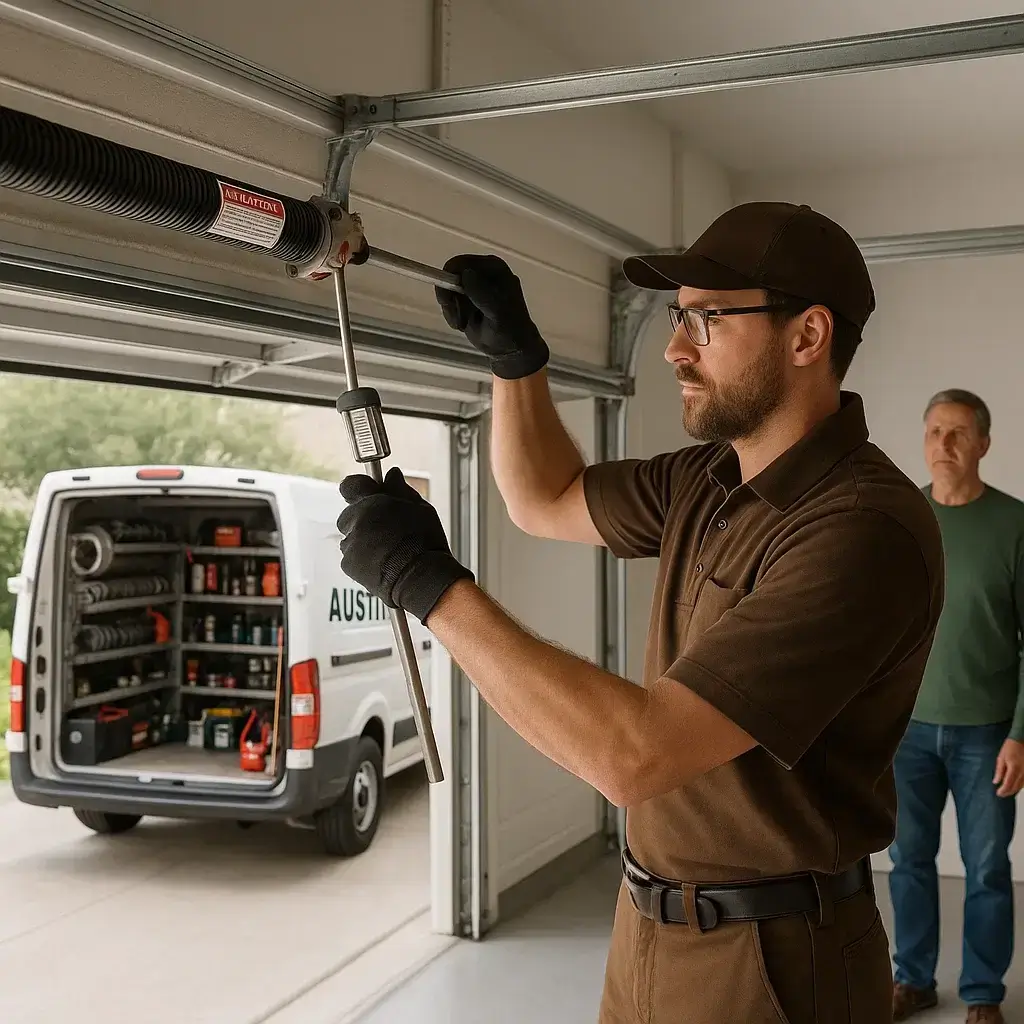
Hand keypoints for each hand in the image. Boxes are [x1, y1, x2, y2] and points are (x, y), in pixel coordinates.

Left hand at [337, 467, 474, 622]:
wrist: (421, 578)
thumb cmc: (425, 543)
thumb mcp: (420, 508)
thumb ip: (400, 489)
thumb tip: (392, 475)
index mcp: (373, 501)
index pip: (351, 485)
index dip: (360, 489)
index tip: (368, 493)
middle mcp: (357, 520)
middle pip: (349, 513)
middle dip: (362, 518)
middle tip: (384, 527)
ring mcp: (351, 543)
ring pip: (351, 536)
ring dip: (362, 539)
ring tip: (387, 549)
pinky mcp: (348, 564)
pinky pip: (351, 556)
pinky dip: (362, 558)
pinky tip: (383, 562)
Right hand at [435, 254, 548, 379]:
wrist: (509, 348)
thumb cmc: (509, 329)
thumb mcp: (498, 311)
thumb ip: (483, 293)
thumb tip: (466, 274)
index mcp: (494, 268)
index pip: (461, 263)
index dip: (449, 279)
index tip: (447, 300)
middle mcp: (482, 273)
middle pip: (450, 275)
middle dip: (449, 298)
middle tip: (456, 318)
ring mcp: (472, 286)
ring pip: (447, 290)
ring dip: (451, 310)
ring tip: (462, 324)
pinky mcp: (465, 299)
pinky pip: (448, 302)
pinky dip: (451, 315)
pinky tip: (463, 324)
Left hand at [993, 737, 1023, 796]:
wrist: (1022, 740)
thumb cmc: (1010, 747)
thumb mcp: (1001, 757)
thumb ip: (999, 771)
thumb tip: (996, 782)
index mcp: (1014, 768)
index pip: (1008, 783)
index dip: (1003, 790)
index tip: (998, 794)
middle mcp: (1023, 772)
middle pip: (1016, 786)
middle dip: (1008, 792)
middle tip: (1002, 794)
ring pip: (1022, 786)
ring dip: (1014, 790)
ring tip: (1007, 792)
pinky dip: (1020, 785)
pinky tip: (1015, 786)